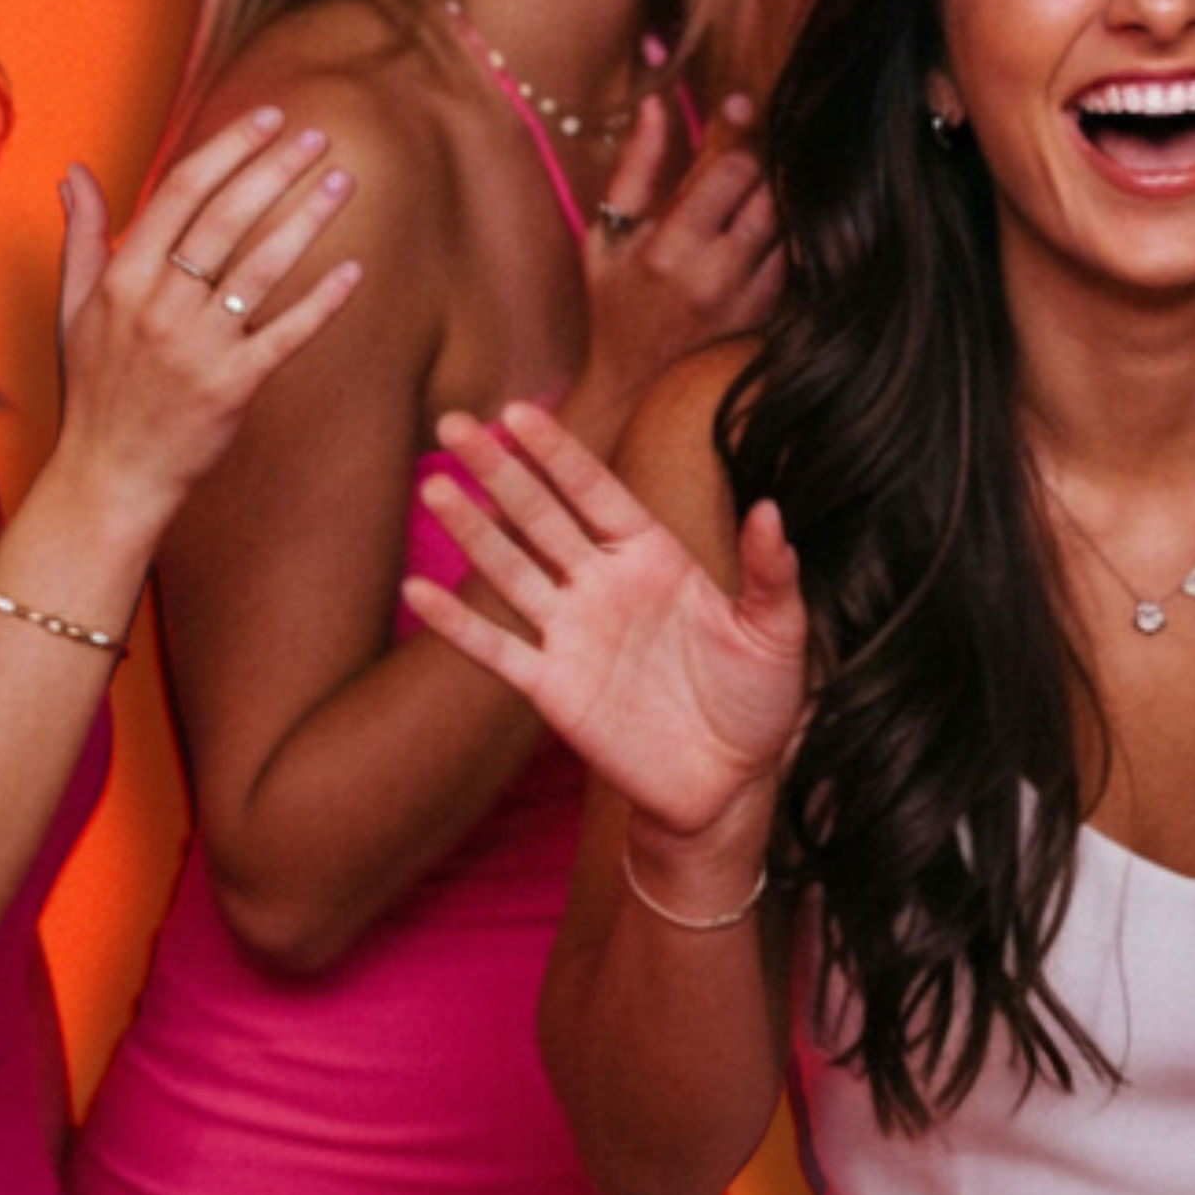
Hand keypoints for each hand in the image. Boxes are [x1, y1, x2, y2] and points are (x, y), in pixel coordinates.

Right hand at [49, 105, 361, 526]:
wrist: (109, 475)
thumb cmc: (95, 389)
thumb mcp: (74, 308)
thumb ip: (83, 236)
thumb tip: (77, 172)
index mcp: (123, 277)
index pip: (182, 192)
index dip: (229, 149)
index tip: (268, 119)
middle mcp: (160, 304)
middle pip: (227, 218)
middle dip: (276, 168)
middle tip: (318, 136)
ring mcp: (198, 346)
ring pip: (262, 266)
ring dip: (307, 217)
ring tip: (342, 180)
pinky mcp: (233, 386)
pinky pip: (287, 333)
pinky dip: (322, 301)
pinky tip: (355, 270)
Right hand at [403, 399, 806, 842]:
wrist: (731, 782)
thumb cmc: (759, 699)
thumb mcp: (776, 632)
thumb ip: (769, 571)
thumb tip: (770, 510)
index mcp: (654, 557)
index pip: (595, 490)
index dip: (557, 452)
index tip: (517, 411)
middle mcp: (603, 585)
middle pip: (539, 517)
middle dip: (497, 471)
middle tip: (452, 424)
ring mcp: (573, 635)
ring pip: (509, 572)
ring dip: (470, 532)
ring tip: (433, 487)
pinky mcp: (554, 689)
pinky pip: (497, 650)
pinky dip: (457, 625)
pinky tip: (417, 592)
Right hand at [571, 97, 784, 439]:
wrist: (634, 379)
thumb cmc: (615, 298)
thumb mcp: (606, 233)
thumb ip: (635, 168)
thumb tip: (656, 105)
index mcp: (667, 250)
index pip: (728, 171)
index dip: (738, 129)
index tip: (741, 102)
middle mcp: (713, 276)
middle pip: (766, 191)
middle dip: (760, 159)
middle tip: (752, 141)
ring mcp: (746, 300)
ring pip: (786, 222)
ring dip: (775, 193)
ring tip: (757, 180)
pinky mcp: (767, 315)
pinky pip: (792, 255)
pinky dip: (784, 231)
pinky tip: (764, 222)